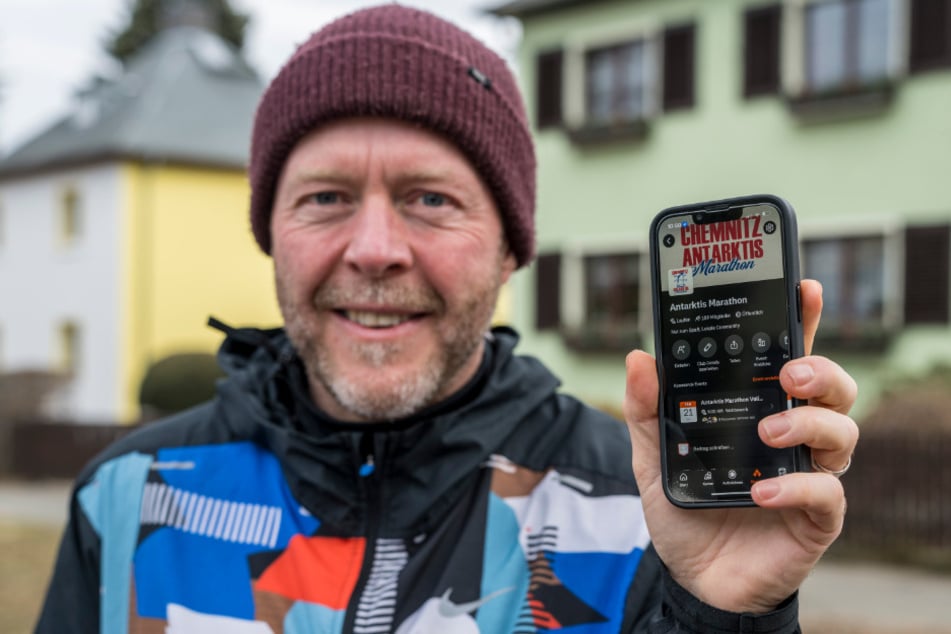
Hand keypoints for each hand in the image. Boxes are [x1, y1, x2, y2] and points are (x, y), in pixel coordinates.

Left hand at [624, 279, 857, 612]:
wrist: (692, 576)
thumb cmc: (685, 508)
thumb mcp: (652, 456)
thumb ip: (646, 410)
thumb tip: (638, 359)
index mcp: (759, 410)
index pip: (789, 357)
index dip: (802, 321)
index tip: (802, 288)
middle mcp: (793, 435)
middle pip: (834, 387)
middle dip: (820, 369)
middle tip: (787, 371)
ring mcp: (808, 474)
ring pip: (843, 432)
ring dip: (808, 422)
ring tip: (767, 432)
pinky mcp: (816, 518)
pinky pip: (827, 494)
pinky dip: (797, 488)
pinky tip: (760, 493)